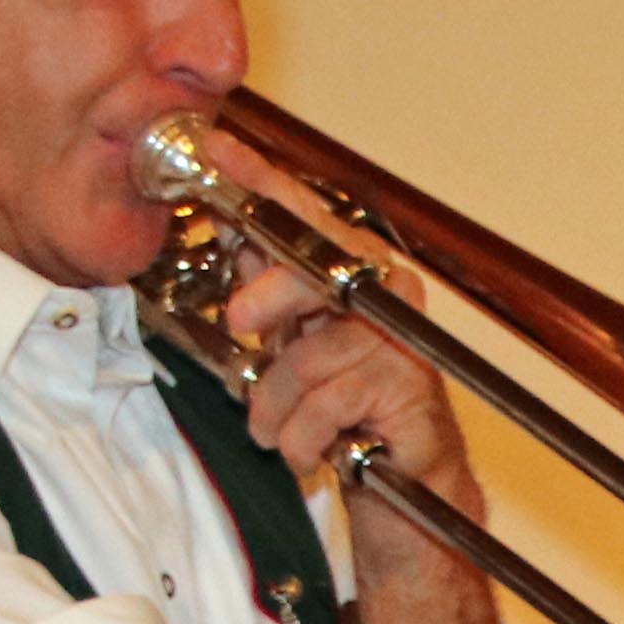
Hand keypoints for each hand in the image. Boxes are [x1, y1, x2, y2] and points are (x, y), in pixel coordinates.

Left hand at [182, 131, 480, 506]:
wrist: (402, 474)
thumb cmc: (348, 401)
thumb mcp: (292, 336)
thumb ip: (267, 280)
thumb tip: (229, 223)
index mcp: (354, 268)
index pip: (301, 214)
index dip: (257, 180)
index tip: (213, 149)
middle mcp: (386, 292)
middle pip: (311, 272)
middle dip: (267, 300)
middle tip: (240, 323)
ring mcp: (401, 339)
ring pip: (304, 361)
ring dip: (274, 410)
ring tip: (277, 431)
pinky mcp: (410, 387)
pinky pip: (325, 408)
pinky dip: (301, 440)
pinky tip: (314, 450)